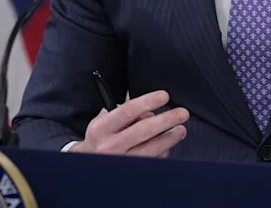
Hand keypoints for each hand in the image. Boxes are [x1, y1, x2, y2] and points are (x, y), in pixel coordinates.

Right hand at [70, 90, 188, 156]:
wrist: (88, 165)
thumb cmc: (101, 138)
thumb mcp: (103, 121)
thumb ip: (123, 112)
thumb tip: (149, 105)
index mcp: (101, 129)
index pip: (128, 111)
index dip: (148, 101)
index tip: (164, 96)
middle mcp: (110, 147)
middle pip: (144, 130)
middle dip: (166, 120)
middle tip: (182, 113)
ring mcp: (121, 162)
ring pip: (151, 149)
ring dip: (170, 138)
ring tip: (180, 129)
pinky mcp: (130, 174)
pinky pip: (153, 162)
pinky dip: (163, 152)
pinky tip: (167, 145)